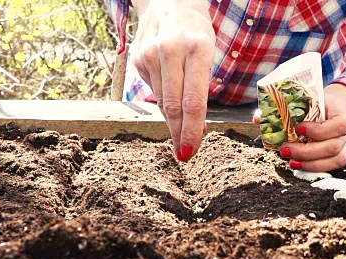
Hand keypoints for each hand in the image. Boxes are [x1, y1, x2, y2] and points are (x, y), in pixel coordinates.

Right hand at [131, 0, 214, 160]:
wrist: (167, 2)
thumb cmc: (194, 31)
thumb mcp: (207, 51)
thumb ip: (200, 85)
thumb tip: (196, 126)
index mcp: (196, 49)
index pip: (192, 101)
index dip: (192, 130)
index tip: (191, 150)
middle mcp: (170, 52)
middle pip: (174, 106)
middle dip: (180, 135)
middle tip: (185, 155)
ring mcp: (150, 56)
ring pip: (162, 101)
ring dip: (173, 123)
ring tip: (181, 137)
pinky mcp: (138, 59)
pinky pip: (153, 90)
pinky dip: (164, 101)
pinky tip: (170, 99)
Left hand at [278, 84, 345, 171]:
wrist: (338, 108)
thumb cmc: (322, 104)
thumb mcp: (309, 100)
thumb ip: (287, 108)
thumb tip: (258, 118)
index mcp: (342, 116)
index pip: (338, 126)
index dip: (318, 130)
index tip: (299, 128)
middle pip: (332, 147)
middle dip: (307, 151)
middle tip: (285, 150)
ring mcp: (345, 146)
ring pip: (334, 160)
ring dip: (310, 163)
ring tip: (291, 161)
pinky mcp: (340, 156)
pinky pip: (331, 167)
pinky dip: (314, 168)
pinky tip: (299, 165)